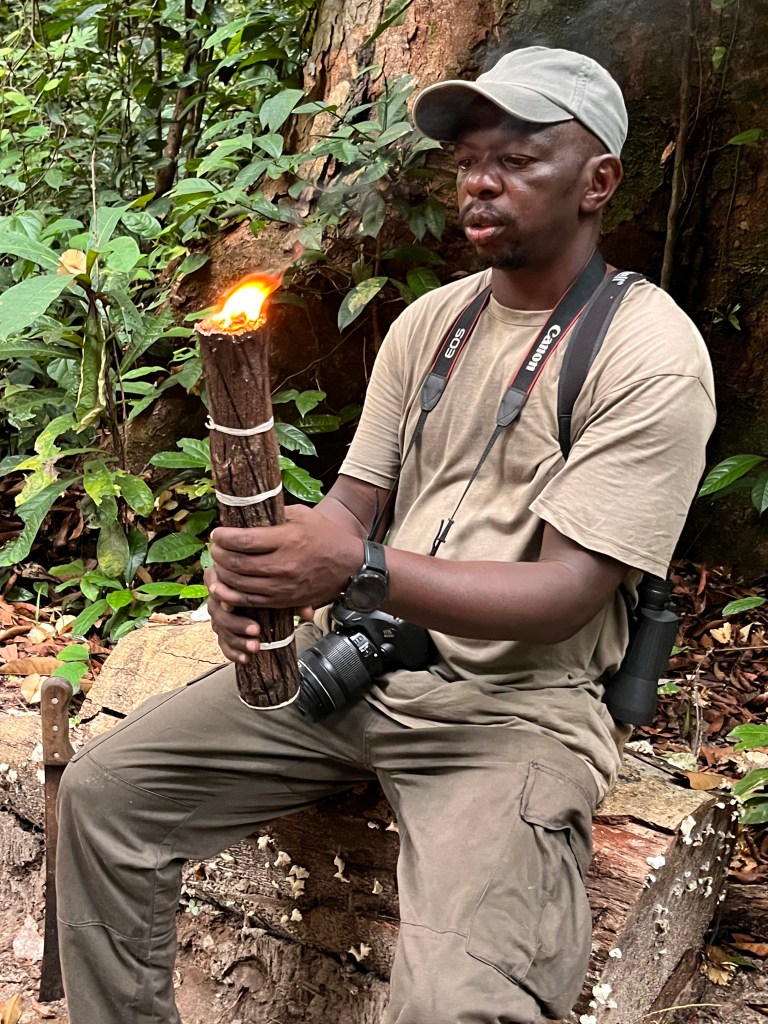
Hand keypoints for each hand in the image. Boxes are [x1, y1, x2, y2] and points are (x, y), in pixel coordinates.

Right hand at [205, 564, 314, 663]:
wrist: (268, 596)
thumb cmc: (271, 585)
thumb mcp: (280, 588)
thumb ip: (293, 599)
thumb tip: (308, 614)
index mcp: (228, 579)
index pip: (218, 586)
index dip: (224, 597)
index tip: (232, 607)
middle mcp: (220, 596)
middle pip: (218, 611)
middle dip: (236, 623)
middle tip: (256, 630)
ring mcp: (220, 615)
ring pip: (220, 629)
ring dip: (238, 640)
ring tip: (255, 647)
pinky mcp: (223, 631)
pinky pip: (223, 643)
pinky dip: (233, 652)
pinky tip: (246, 658)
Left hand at [208, 504, 361, 612]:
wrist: (349, 567)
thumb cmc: (325, 536)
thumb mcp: (302, 515)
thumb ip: (275, 513)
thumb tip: (246, 510)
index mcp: (287, 539)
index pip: (243, 540)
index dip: (223, 537)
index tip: (217, 534)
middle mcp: (283, 565)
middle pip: (238, 563)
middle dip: (219, 555)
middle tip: (215, 548)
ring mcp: (282, 586)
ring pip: (239, 584)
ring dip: (223, 574)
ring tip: (220, 564)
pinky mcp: (283, 601)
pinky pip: (249, 602)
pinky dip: (231, 596)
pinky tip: (224, 586)